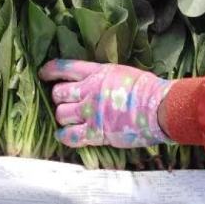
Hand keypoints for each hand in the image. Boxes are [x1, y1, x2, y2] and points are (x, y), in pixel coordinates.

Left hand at [39, 59, 171, 148]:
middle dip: (58, 97)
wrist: (160, 107)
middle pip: (58, 93)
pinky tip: (64, 134)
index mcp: (96, 73)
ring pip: (61, 114)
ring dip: (62, 116)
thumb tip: (94, 80)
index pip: (64, 68)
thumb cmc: (147, 89)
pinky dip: (64, 136)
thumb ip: (103, 76)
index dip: (50, 71)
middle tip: (64, 101)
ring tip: (68, 118)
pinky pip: (70, 136)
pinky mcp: (96, 133)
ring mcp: (91, 113)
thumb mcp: (121, 72)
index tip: (44, 74)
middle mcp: (89, 91)